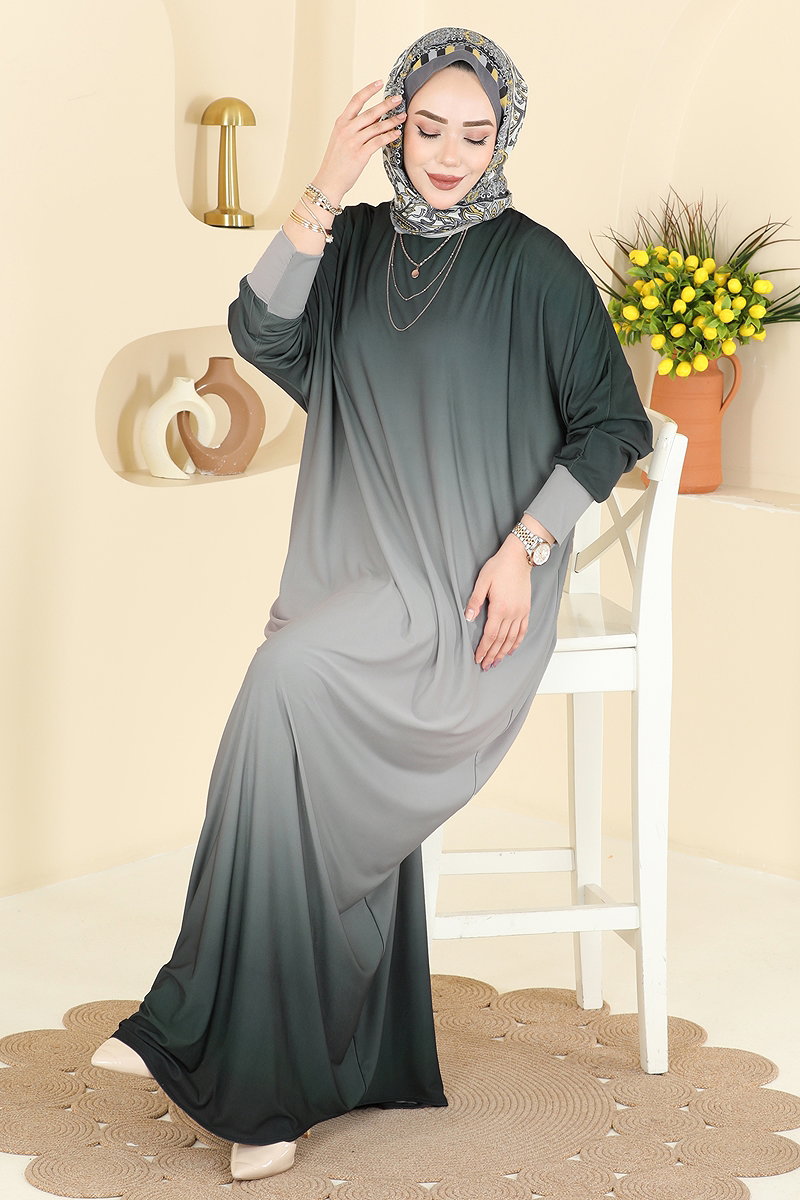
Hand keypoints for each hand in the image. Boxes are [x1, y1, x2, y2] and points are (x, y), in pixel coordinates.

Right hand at [312, 80, 406, 201]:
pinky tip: (396, 133)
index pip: (356, 100)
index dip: (369, 90)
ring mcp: (353, 142)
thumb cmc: (336, 162)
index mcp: (341, 123)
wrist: (328, 181)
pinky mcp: (360, 154)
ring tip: (403, 117)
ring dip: (392, 121)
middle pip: (370, 112)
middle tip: (398, 98)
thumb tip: (376, 118)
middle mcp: (346, 129)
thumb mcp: (342, 139)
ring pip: (376, 127)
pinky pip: (378, 142)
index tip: (380, 82)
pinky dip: (388, 137)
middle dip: (386, 104)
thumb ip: (356, 127)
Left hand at [464, 537, 533, 669]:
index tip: (478, 658)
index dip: (484, 648)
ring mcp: (521, 612)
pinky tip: (511, 649)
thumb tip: (468, 617)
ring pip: (512, 638)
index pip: (490, 635)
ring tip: (496, 662)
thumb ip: (475, 601)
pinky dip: (517, 642)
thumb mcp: (482, 581)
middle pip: (501, 640)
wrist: (519, 558)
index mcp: (499, 608)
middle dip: (492, 655)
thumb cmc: (499, 567)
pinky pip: (523, 630)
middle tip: (485, 666)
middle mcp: (512, 613)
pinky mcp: (526, 610)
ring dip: (504, 652)